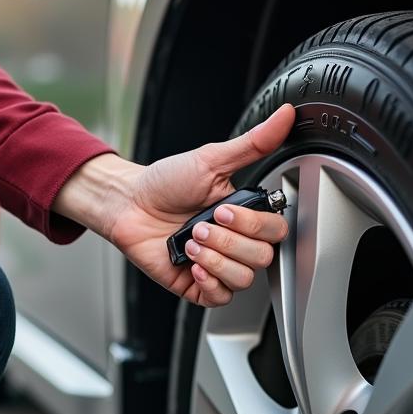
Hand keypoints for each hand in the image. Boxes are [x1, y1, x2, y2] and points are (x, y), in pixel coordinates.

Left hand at [55, 104, 295, 306]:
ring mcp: (218, 265)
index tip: (222, 209)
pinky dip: (209, 282)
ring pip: (244, 279)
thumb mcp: (211, 159)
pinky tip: (192, 265)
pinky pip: (221, 298)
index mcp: (245, 214)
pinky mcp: (197, 286)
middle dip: (229, 241)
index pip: (275, 231)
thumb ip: (253, 143)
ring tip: (191, 242)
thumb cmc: (166, 181)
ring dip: (216, 260)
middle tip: (200, 224)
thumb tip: (285, 115)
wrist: (127, 203)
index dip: (251, 224)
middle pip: (263, 257)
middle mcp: (236, 242)